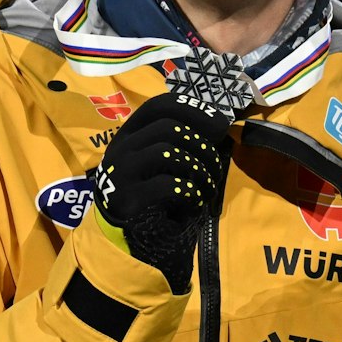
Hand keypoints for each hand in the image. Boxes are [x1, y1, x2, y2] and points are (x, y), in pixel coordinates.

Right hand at [90, 91, 233, 290]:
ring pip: (166, 152)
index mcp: (131, 133)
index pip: (159, 105)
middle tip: (215, 165)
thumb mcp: (164, 161)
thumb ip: (184, 141)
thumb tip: (221, 124)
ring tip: (207, 186)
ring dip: (198, 168)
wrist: (124, 236)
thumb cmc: (153, 193)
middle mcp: (121, 147)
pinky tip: (194, 203)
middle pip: (168, 128)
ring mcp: (120, 172)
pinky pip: (166, 185)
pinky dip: (189, 192)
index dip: (193, 110)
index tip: (220, 125)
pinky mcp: (127, 199)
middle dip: (201, 145)